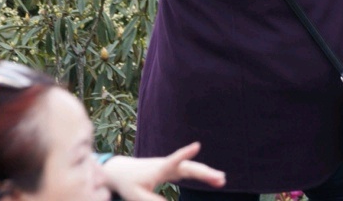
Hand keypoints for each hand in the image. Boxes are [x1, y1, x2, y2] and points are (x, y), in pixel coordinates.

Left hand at [101, 145, 225, 200]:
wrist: (121, 170)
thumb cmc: (128, 184)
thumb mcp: (136, 197)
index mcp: (158, 170)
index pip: (173, 161)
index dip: (184, 154)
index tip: (197, 145)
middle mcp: (167, 165)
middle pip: (189, 167)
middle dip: (205, 172)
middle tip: (221, 179)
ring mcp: (170, 166)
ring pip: (191, 168)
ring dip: (206, 173)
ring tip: (222, 180)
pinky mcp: (171, 169)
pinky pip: (189, 171)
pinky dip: (201, 174)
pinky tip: (213, 179)